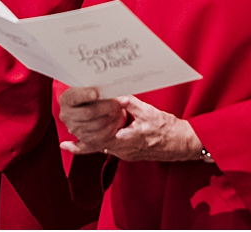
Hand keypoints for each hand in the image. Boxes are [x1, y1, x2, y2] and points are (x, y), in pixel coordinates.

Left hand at [58, 91, 201, 162]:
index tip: (69, 141)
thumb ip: (132, 104)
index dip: (84, 138)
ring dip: (91, 143)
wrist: (182, 143)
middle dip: (84, 141)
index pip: (99, 139)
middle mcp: (124, 150)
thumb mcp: (150, 112)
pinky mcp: (130, 153)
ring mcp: (126, 154)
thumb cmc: (168, 129)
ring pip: (103, 148)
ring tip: (74, 140)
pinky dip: (100, 146)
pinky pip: (111, 150)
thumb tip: (118, 96)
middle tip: (68, 138)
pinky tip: (93, 141)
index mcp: (127, 139)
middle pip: (98, 146)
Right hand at [59, 86, 126, 153]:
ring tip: (121, 111)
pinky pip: (98, 138)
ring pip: (96, 125)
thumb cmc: (91, 92)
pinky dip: (110, 130)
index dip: (86, 95)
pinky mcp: (82, 139)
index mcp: (67, 99)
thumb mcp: (91, 86)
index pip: (76, 97)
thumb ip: (99, 88)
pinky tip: (116, 122)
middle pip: (88, 113)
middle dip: (108, 107)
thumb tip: (114, 91)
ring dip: (112, 118)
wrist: (88, 106)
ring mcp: (73, 128)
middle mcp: (66, 115)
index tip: (96, 93)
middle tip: (121, 102)